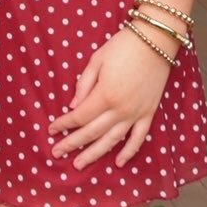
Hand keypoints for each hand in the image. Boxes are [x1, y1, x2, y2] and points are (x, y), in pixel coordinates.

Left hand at [47, 27, 172, 169]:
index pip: (80, 116)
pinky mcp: (149, 114)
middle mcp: (120, 110)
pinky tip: (119, 162)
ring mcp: (136, 114)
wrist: (154, 42)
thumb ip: (84, 85)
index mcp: (105, 95)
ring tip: (80, 164)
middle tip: (57, 152)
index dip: (64, 124)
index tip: (52, 129)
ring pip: (113, 141)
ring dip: (95, 154)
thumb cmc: (122, 47)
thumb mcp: (96, 60)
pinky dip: (129, 152)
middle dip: (73, 143)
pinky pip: (139, 138)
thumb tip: (73, 106)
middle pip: (92, 132)